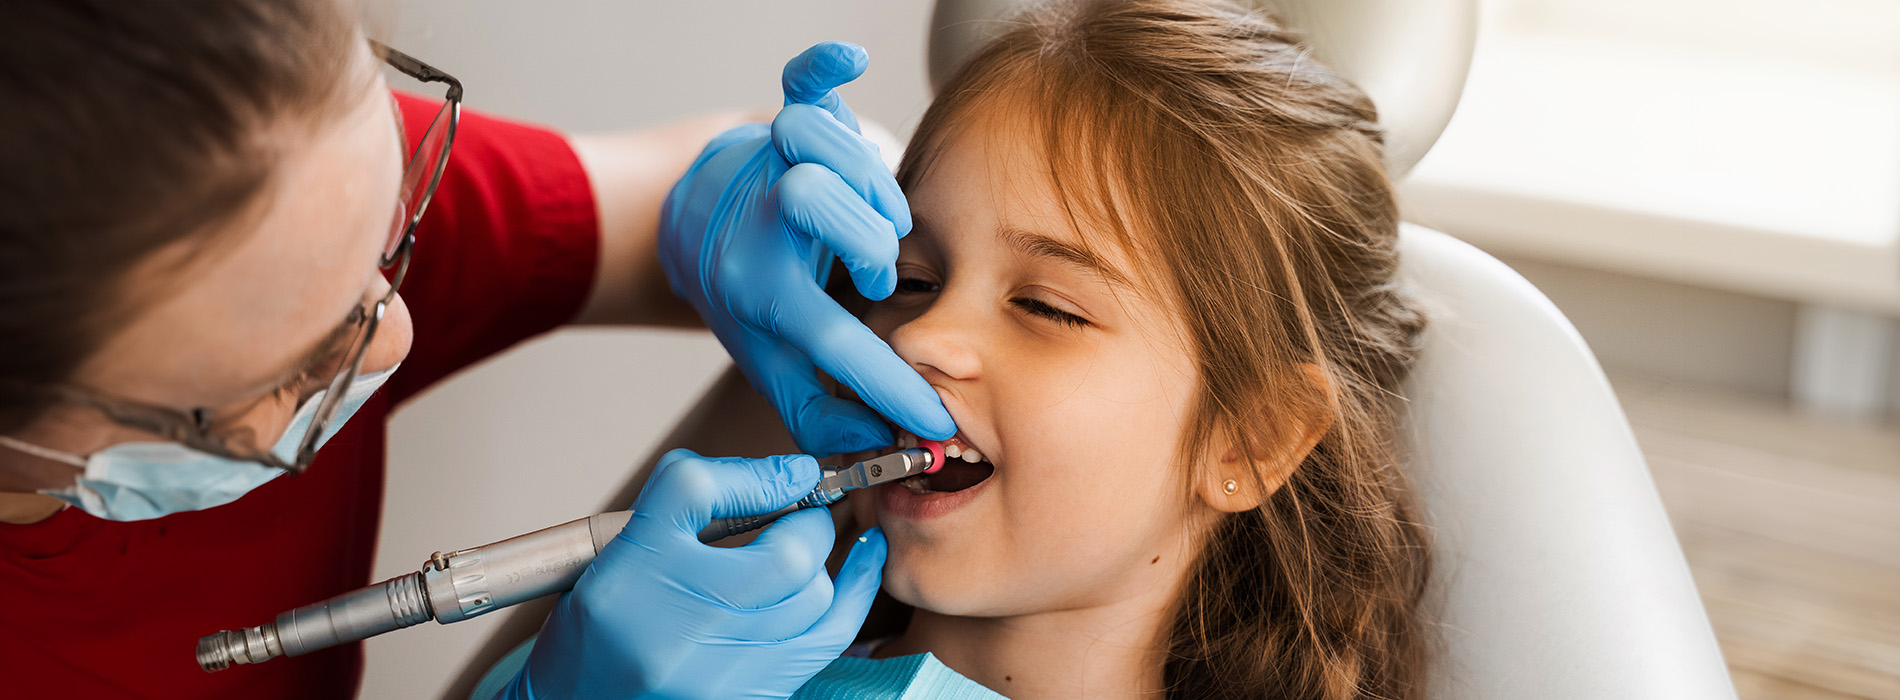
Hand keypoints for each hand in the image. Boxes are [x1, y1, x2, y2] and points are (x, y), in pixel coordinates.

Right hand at [501, 449, 886, 699]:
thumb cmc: (601, 622)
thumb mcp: (623, 539)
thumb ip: (699, 492)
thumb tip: (788, 474)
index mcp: (637, 572)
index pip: (700, 493)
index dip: (763, 476)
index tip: (793, 474)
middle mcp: (677, 627)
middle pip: (784, 557)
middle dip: (807, 526)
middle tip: (799, 515)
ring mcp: (719, 673)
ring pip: (814, 602)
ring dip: (823, 565)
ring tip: (815, 543)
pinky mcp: (748, 697)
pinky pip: (822, 644)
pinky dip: (847, 601)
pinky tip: (858, 571)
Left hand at [660, 41, 955, 455]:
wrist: (698, 230)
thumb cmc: (752, 298)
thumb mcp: (776, 367)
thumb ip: (822, 414)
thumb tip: (880, 448)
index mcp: (761, 292)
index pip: (832, 341)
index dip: (890, 385)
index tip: (934, 414)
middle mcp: (763, 224)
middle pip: (817, 203)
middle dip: (868, 238)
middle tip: (879, 267)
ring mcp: (774, 164)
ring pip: (819, 146)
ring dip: (866, 180)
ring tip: (876, 212)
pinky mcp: (787, 119)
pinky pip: (801, 82)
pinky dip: (824, 67)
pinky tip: (850, 62)